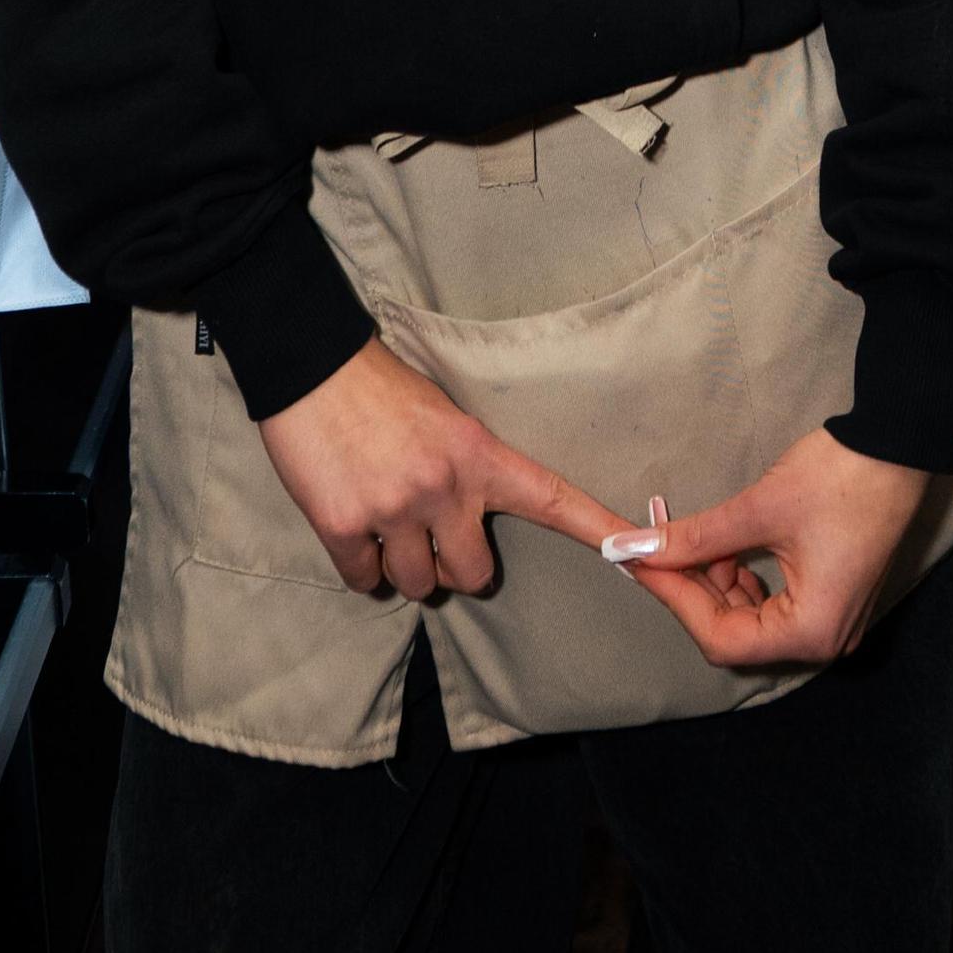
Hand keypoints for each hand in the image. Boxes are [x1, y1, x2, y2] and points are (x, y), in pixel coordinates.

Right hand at [260, 334, 628, 600]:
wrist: (311, 367)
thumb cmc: (382, 389)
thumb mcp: (445, 417)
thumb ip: (468, 468)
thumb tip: (471, 525)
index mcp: (478, 453)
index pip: (552, 498)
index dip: (598, 528)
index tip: (642, 552)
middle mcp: (444, 486)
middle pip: (472, 575)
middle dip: (453, 565)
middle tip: (432, 534)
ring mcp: (394, 509)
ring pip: (417, 584)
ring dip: (403, 566)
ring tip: (386, 522)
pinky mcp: (343, 526)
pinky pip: (364, 580)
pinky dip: (361, 566)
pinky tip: (354, 526)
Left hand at [610, 427, 931, 667]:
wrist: (898, 444)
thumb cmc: (838, 478)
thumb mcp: (760, 509)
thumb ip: (695, 538)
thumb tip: (635, 550)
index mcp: (812, 631)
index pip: (722, 637)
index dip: (675, 599)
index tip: (638, 563)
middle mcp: (824, 639)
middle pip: (736, 633)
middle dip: (693, 590)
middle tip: (654, 551)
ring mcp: (832, 619)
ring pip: (752, 619)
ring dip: (715, 583)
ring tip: (692, 542)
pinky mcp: (832, 595)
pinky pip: (774, 604)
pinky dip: (742, 579)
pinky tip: (723, 548)